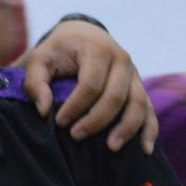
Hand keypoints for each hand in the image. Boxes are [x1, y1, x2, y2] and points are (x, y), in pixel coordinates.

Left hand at [17, 19, 157, 152]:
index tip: (60, 123)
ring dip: (127, 129)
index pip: (90, 84)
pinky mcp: (140, 88)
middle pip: (116, 96)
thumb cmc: (59, 52)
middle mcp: (122, 60)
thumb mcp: (40, 59)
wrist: (84, 36)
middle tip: (76, 136)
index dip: (76, 107)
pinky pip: (150, 110)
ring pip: (139, 104)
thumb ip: (35, 82)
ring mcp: (135, 75)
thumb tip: (43, 111)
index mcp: (98, 50)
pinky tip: (145, 150)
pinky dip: (150, 130)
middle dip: (97, 120)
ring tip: (111, 148)